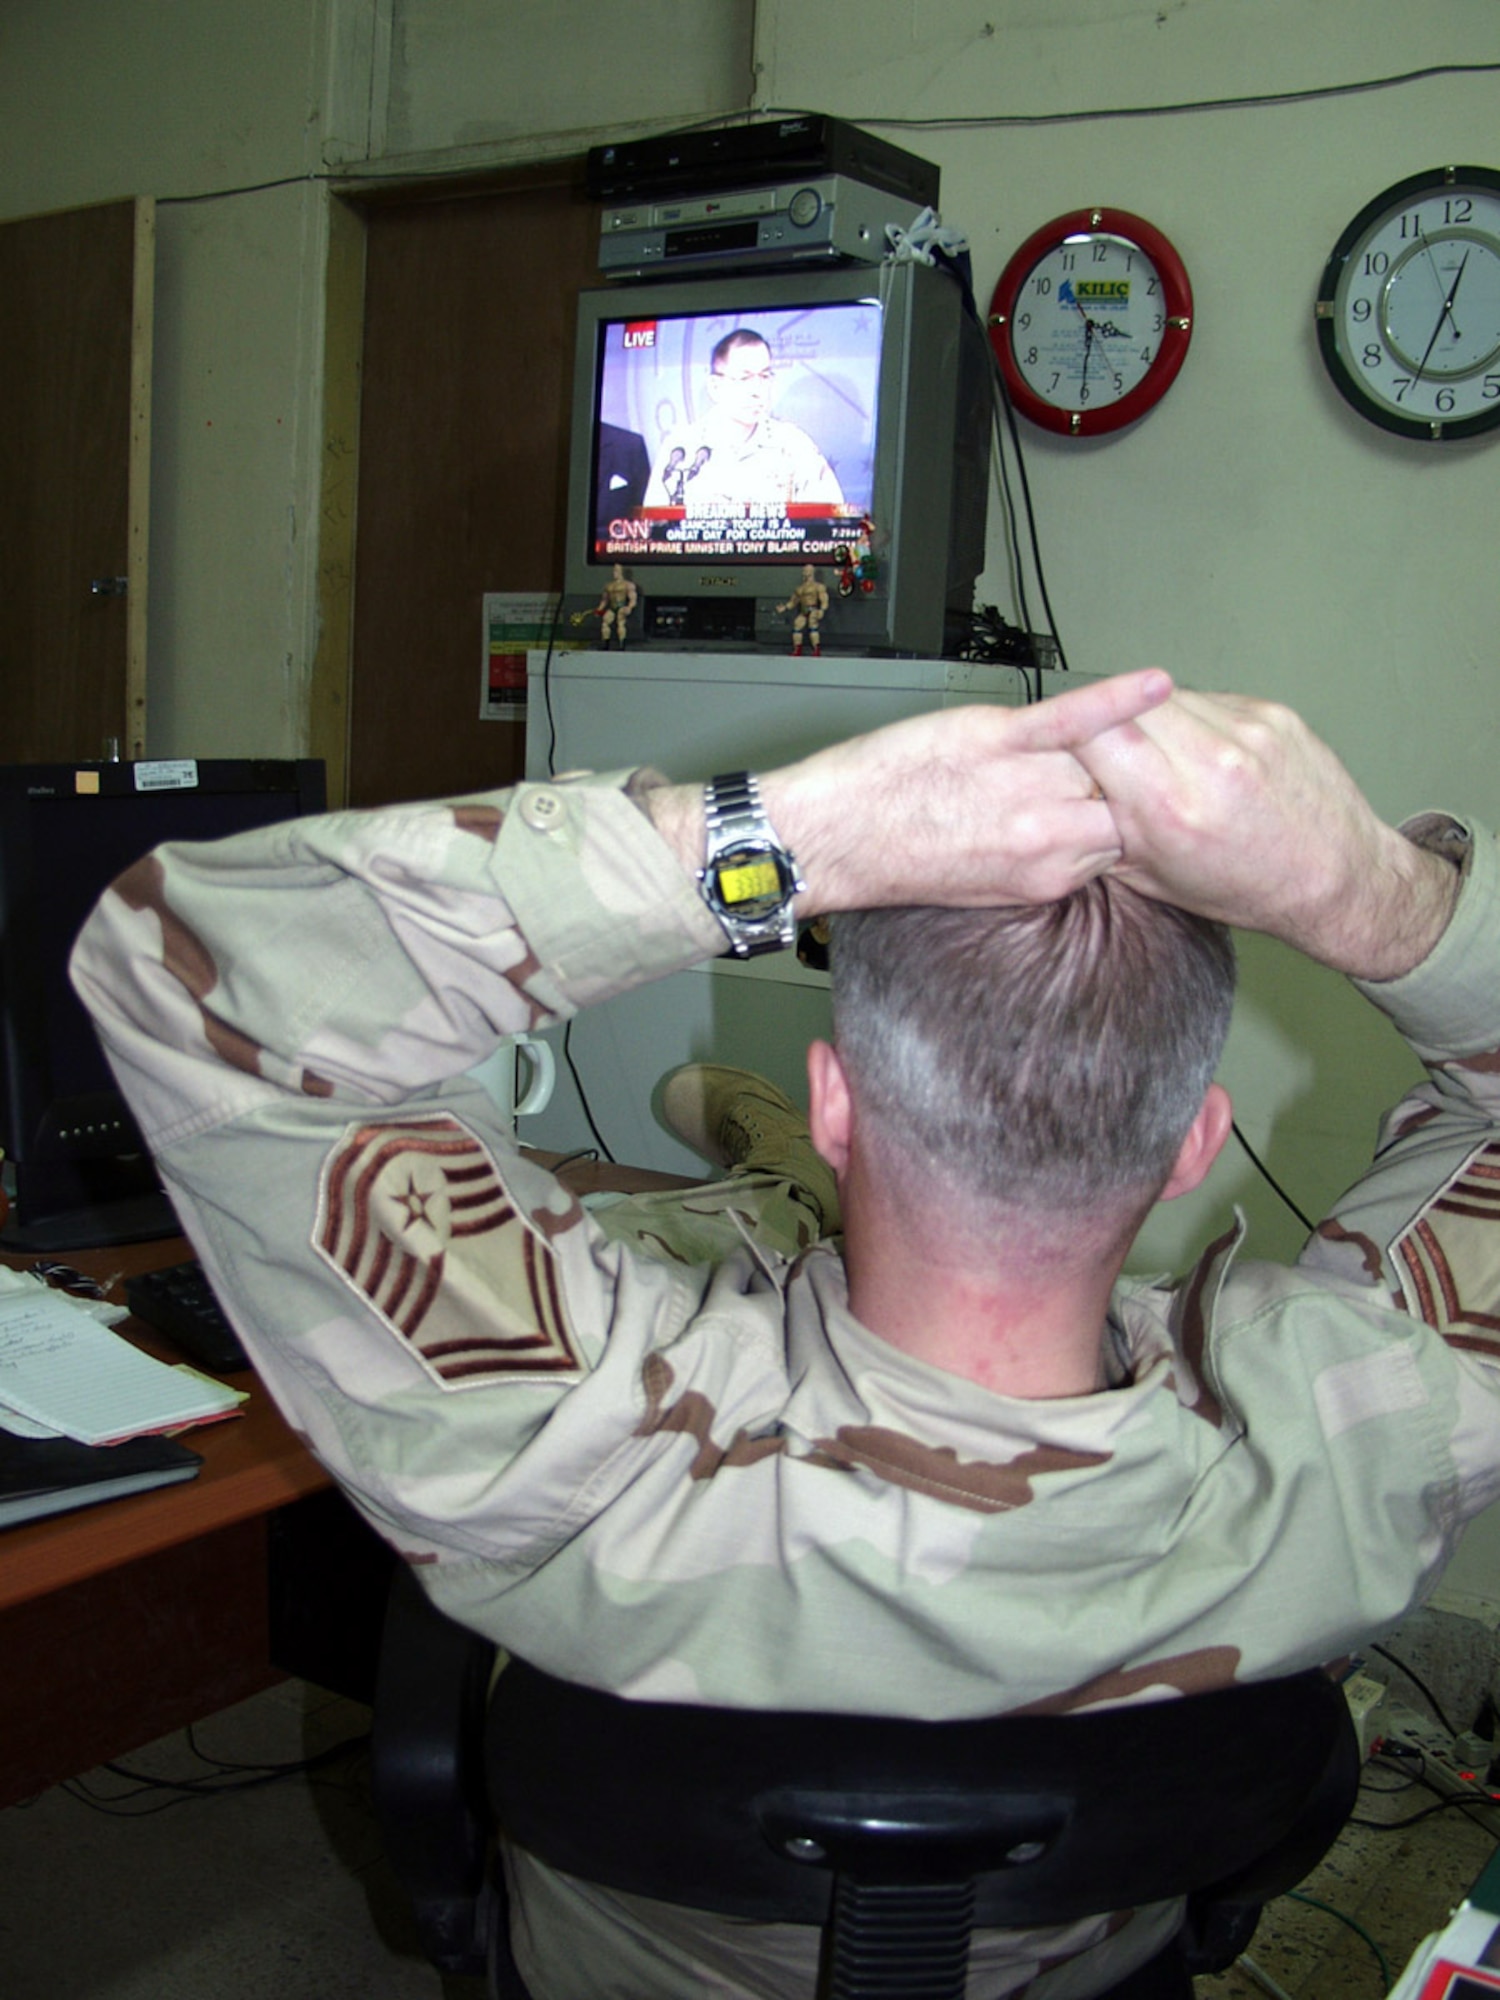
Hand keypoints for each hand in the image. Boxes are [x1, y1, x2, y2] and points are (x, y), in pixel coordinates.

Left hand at [760, 666, 1172, 910]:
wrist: (833, 839)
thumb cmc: (895, 862)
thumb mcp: (986, 888)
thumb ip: (1039, 863)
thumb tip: (1073, 842)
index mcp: (1048, 875)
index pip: (1123, 843)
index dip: (1136, 820)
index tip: (1149, 806)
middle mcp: (1047, 835)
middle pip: (1129, 803)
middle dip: (1146, 784)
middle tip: (1171, 759)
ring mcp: (1025, 786)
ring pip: (1109, 760)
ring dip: (1136, 740)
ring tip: (1170, 719)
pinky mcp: (997, 741)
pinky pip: (1070, 720)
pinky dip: (1115, 700)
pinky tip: (1155, 684)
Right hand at [1075, 690, 1458, 977]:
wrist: (1333, 876)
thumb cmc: (1247, 887)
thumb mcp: (1154, 876)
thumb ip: (1106, 826)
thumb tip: (1066, 787)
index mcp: (1171, 809)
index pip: (1093, 733)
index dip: (1073, 734)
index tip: (1065, 744)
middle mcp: (1210, 762)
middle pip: (1126, 704)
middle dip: (1108, 722)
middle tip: (1106, 747)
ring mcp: (1246, 731)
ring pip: (1166, 696)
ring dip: (1149, 717)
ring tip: (1158, 753)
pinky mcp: (1271, 713)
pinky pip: (1209, 700)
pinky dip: (1193, 720)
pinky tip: (1200, 751)